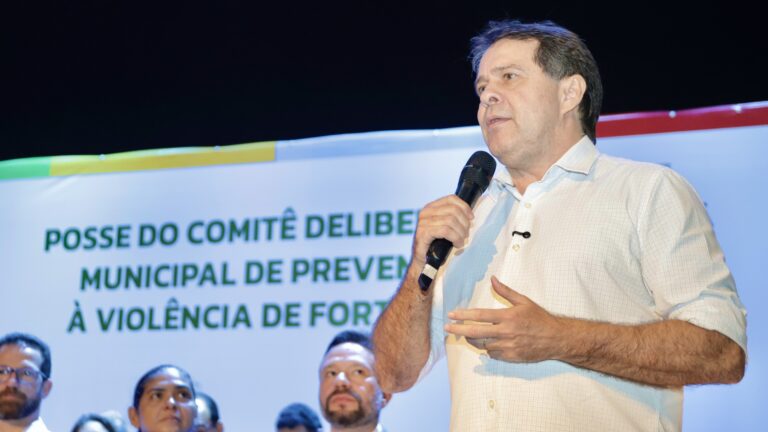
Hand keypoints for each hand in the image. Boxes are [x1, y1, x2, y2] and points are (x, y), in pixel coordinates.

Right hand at [410, 195, 472, 269]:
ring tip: (461, 240)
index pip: (451, 199)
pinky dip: (455, 237)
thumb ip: (452, 218)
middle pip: (453, 210)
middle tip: (466, 234)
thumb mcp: (444, 227)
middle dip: (464, 223)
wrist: (423, 261)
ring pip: (450, 220)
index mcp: (430, 207)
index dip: (464, 207)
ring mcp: (423, 223)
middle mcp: (425, 213)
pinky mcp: (423, 234)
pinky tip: (457, 244)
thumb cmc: (436, 244)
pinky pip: (445, 231)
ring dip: (460, 232)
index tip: (471, 217)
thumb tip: (470, 215)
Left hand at [444, 277, 568, 362]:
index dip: (464, 315)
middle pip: (476, 332)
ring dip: (473, 340)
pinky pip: (493, 354)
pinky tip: (488, 343)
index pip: (480, 316)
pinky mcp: (511, 357)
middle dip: (459, 330)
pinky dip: (488, 349)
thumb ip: (506, 291)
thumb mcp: (524, 301)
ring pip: (483, 345)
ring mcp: (508, 346)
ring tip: (467, 335)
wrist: (556, 339)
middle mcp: (506, 332)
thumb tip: (493, 279)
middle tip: (447, 329)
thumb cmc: (539, 318)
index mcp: (508, 316)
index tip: (451, 315)